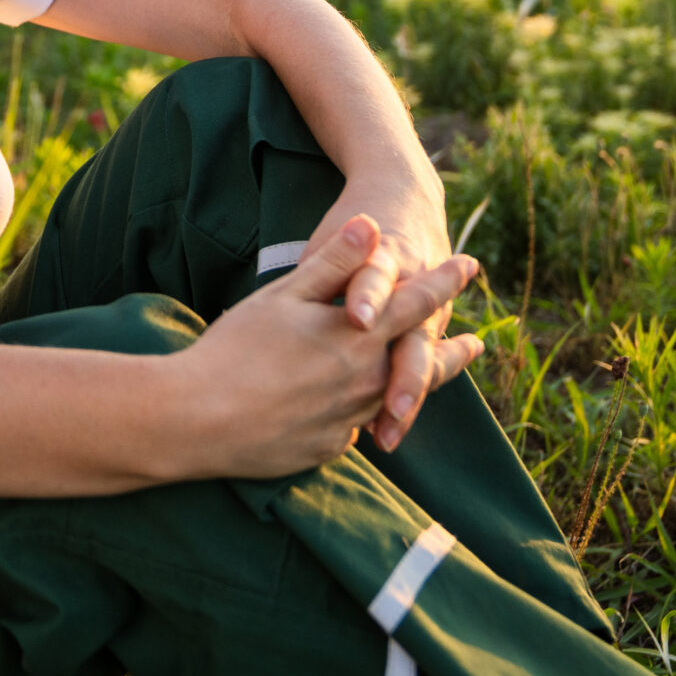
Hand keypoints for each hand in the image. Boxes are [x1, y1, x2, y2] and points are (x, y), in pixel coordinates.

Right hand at [173, 216, 478, 479]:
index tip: (470, 266)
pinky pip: (354, 425)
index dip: (445, 282)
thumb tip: (371, 226)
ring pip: (390, 397)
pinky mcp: (326, 450)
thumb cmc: (235, 350)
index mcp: (359, 338)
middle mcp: (365, 382)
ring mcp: (348, 421)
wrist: (198, 420)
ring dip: (410, 384)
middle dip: (452, 352)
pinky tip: (354, 411)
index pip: (417, 303)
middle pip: (422, 362)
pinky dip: (362, 413)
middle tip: (477, 343)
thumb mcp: (283, 296)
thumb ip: (333, 264)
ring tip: (422, 378)